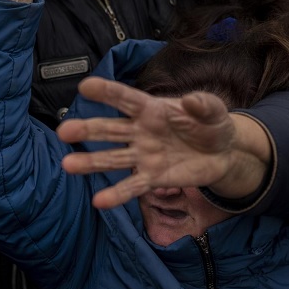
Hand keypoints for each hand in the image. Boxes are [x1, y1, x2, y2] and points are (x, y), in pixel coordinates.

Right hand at [57, 78, 269, 208]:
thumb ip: (204, 104)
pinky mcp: (153, 177)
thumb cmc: (212, 125)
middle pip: (111, 130)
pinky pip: (133, 186)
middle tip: (65, 131)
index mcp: (152, 109)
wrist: (223, 153)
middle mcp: (141, 131)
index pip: (126, 99)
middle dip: (88, 130)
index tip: (85, 86)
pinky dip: (117, 194)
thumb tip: (191, 101)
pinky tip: (99, 202)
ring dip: (91, 163)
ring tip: (68, 166)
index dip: (107, 92)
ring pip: (113, 158)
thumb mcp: (214, 111)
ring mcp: (144, 155)